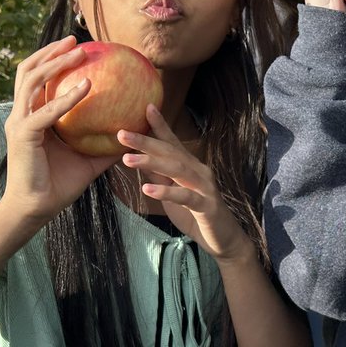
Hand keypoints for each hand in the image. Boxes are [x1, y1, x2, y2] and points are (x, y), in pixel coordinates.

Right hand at [2, 38, 118, 229]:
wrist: (38, 209)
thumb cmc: (60, 185)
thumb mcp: (90, 160)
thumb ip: (106, 144)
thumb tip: (135, 132)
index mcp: (32, 117)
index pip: (38, 79)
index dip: (53, 59)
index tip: (78, 47)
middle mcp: (22, 115)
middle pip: (29, 71)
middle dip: (51, 51)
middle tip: (76, 40)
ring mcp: (19, 123)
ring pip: (32, 81)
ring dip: (56, 64)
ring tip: (79, 53)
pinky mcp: (23, 135)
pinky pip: (47, 112)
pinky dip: (66, 98)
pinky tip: (87, 87)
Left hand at [118, 106, 252, 262]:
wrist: (223, 239)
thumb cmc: (197, 215)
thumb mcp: (173, 194)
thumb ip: (160, 177)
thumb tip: (140, 161)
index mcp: (190, 167)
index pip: (173, 142)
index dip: (160, 125)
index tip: (146, 107)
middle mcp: (199, 171)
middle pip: (170, 152)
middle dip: (146, 141)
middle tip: (122, 134)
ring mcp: (204, 187)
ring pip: (177, 170)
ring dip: (151, 163)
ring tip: (128, 159)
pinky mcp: (206, 206)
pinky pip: (185, 197)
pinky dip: (166, 192)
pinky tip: (148, 190)